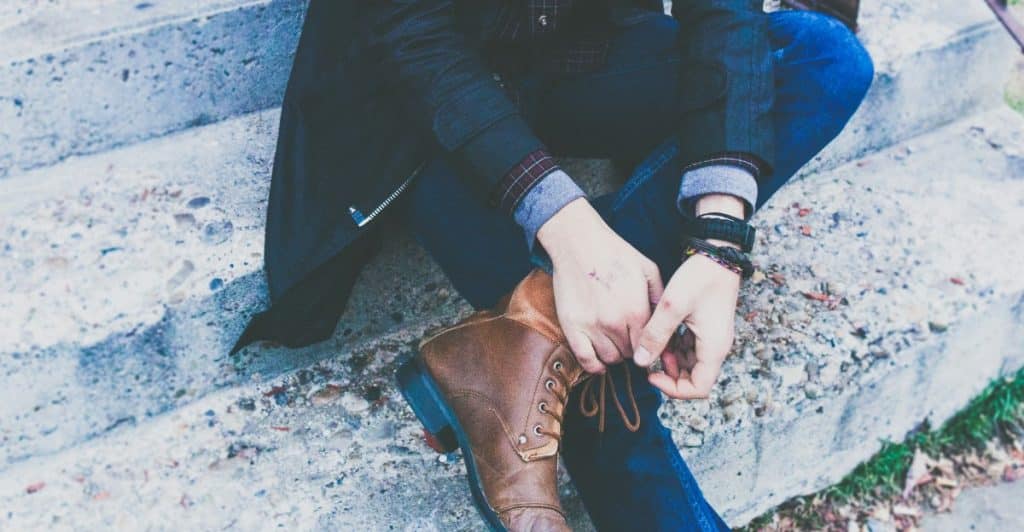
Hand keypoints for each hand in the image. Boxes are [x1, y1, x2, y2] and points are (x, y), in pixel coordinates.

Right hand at [537, 198, 662, 373]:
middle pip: (632, 353)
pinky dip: (594, 365)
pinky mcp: (572, 327)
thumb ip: (659, 299)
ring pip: (611, 358)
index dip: (650, 343)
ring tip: (614, 341)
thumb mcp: (648, 270)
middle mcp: (616, 323)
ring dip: (615, 353)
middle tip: (629, 336)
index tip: (647, 340)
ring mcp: (592, 326)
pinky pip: (585, 360)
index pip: (650, 343)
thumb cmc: (614, 253)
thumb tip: (667, 322)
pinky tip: (599, 360)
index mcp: (637, 310)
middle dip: (633, 347)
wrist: (578, 242)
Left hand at [633, 193, 744, 398]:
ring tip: (651, 342)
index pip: (698, 389)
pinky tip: (659, 332)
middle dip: (669, 374)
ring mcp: (712, 338)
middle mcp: (716, 347)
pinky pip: (689, 347)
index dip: (673, 388)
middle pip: (694, 378)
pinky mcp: (706, 328)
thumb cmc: (700, 278)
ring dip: (670, 359)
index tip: (651, 373)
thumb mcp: (672, 307)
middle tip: (648, 357)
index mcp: (714, 348)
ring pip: (690, 363)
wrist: (718, 253)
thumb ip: (656, 335)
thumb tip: (640, 362)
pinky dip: (673, 346)